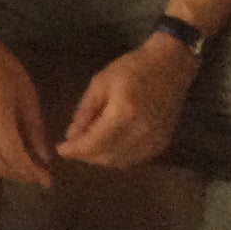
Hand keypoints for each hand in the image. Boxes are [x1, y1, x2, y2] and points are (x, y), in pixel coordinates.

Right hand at [0, 34, 52, 186]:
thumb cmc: (2, 67)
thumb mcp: (26, 95)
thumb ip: (34, 128)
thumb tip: (44, 156)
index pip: (16, 158)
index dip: (32, 173)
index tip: (48, 180)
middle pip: (1, 167)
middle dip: (21, 176)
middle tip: (41, 177)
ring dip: (9, 172)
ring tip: (28, 170)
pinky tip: (11, 158)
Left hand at [56, 36, 196, 169]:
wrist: (170, 67)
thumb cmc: (132, 68)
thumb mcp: (101, 83)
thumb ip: (85, 111)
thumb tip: (71, 135)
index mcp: (123, 113)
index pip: (94, 143)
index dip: (76, 150)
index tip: (61, 150)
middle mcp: (141, 132)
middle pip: (107, 157)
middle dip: (86, 156)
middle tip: (73, 148)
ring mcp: (154, 141)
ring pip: (121, 163)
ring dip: (101, 159)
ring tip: (88, 147)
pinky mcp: (162, 144)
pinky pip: (135, 160)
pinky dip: (118, 157)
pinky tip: (108, 147)